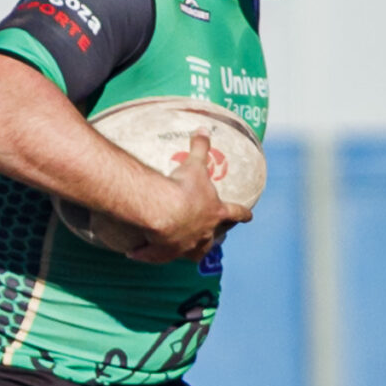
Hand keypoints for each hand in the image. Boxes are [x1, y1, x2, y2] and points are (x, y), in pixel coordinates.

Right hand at [125, 132, 251, 263]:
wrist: (164, 211)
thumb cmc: (184, 188)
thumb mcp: (194, 165)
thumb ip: (200, 147)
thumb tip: (202, 129)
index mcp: (216, 213)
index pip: (236, 214)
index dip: (243, 214)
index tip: (249, 216)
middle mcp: (204, 233)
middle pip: (214, 239)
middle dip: (216, 238)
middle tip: (215, 238)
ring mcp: (186, 246)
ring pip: (193, 254)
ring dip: (190, 253)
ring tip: (183, 251)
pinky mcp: (165, 254)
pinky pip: (157, 256)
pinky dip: (149, 255)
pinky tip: (137, 254)